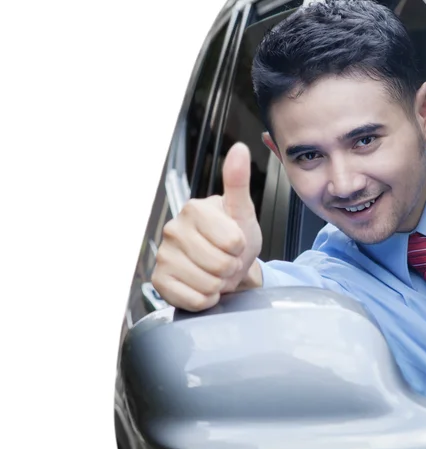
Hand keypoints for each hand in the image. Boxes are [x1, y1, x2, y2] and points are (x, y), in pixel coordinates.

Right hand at [151, 142, 262, 310]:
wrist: (224, 265)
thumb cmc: (234, 237)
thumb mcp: (242, 211)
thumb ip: (238, 182)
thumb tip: (239, 149)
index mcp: (194, 209)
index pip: (233, 242)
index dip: (240, 248)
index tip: (235, 243)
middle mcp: (172, 229)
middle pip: (221, 265)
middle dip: (231, 268)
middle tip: (227, 260)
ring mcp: (164, 256)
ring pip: (208, 284)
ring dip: (220, 284)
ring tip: (216, 272)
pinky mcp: (159, 281)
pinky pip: (193, 300)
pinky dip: (206, 299)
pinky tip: (202, 285)